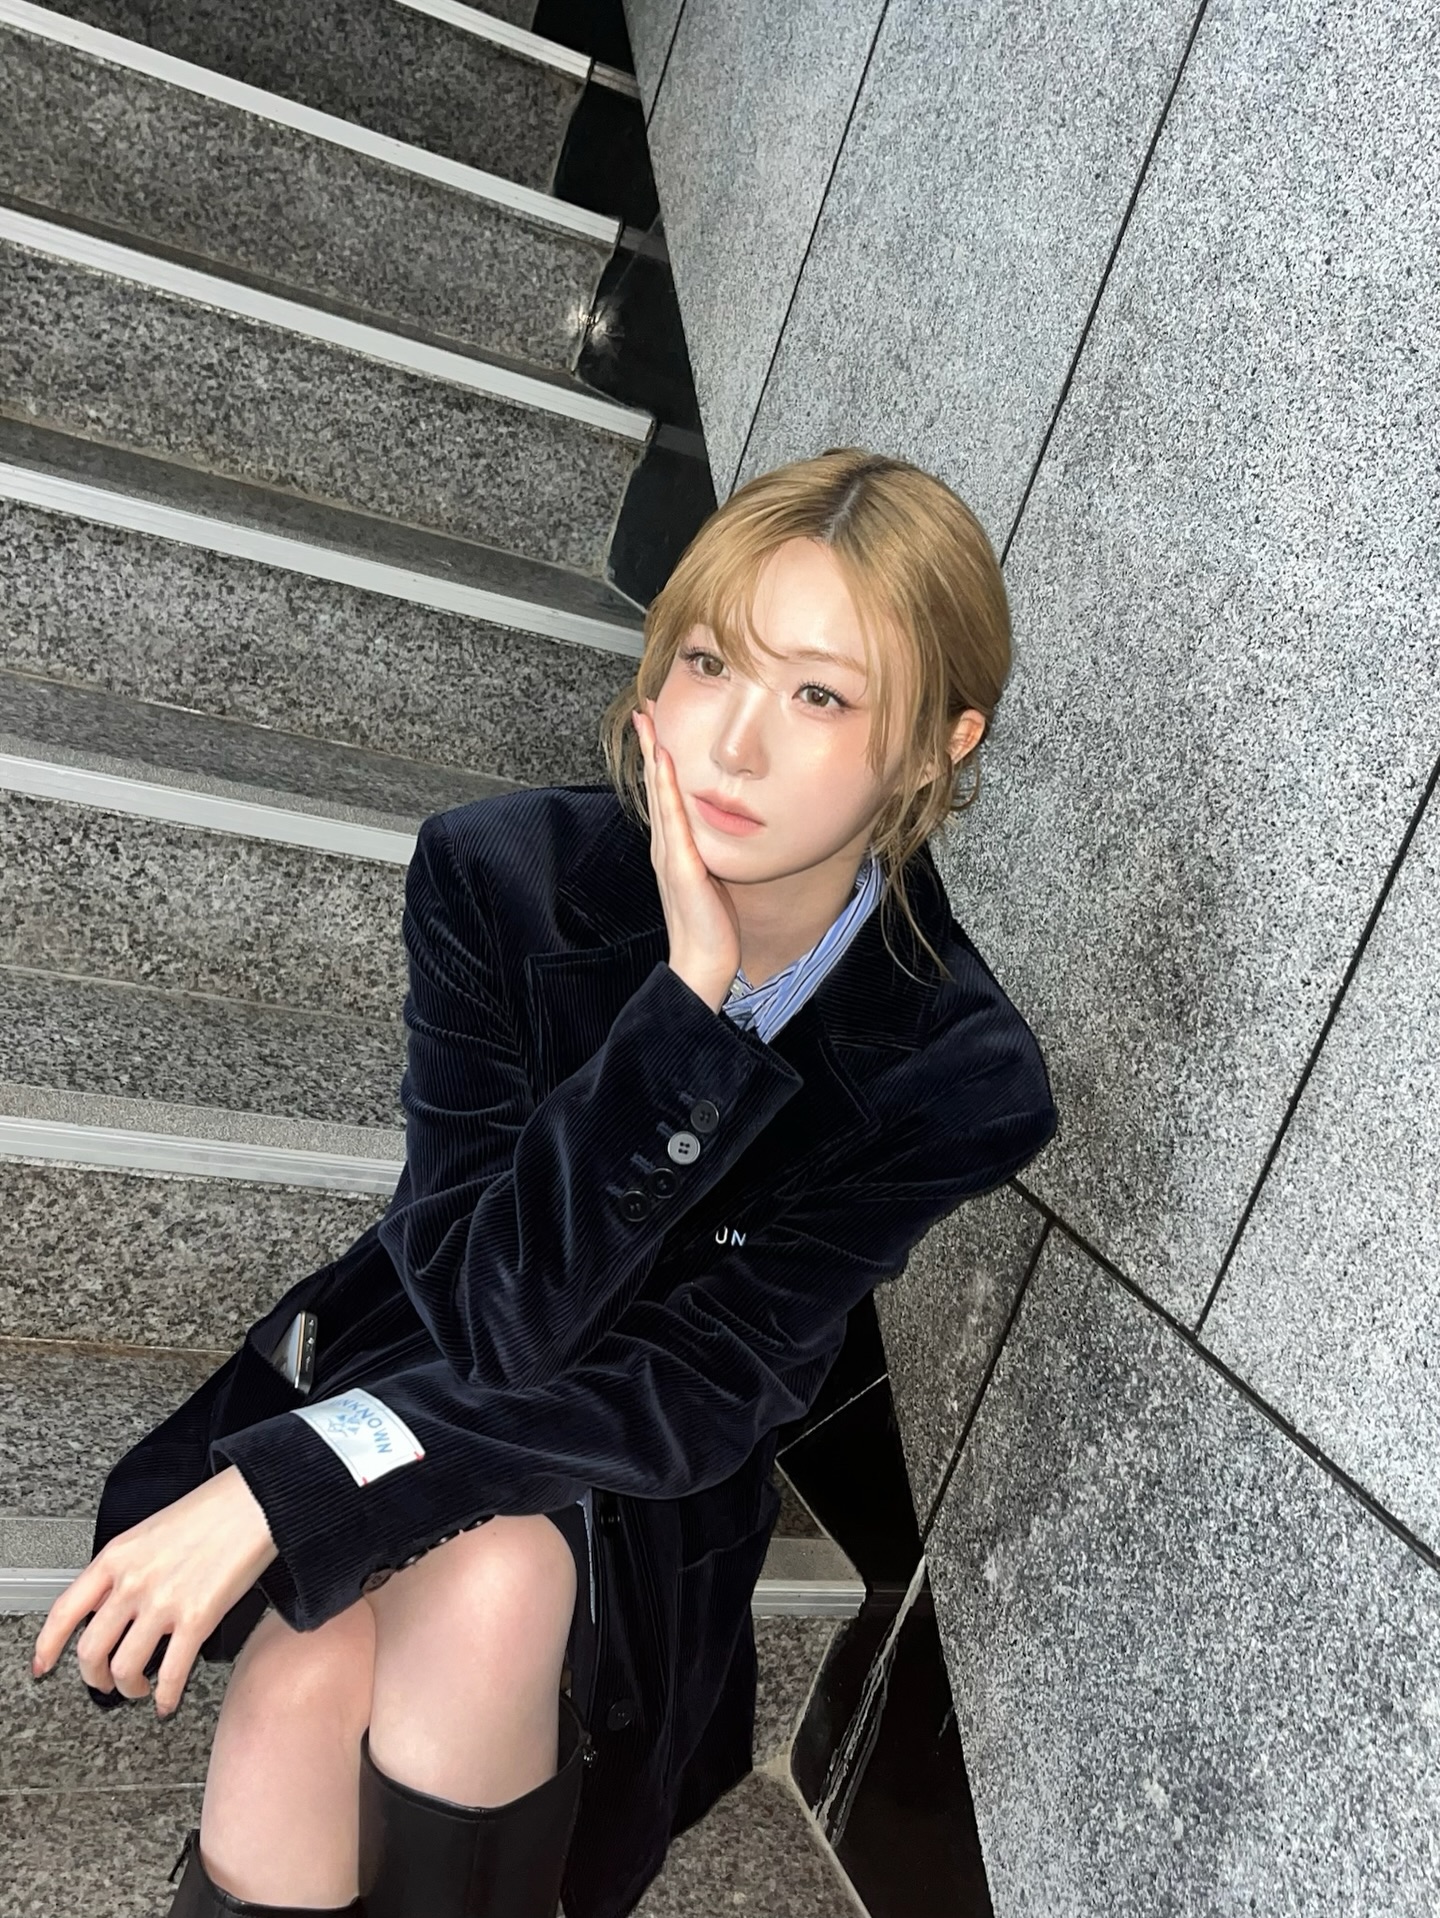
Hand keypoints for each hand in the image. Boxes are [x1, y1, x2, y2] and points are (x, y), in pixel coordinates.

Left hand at [31, 1465, 277, 1716]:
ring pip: (124, 1669)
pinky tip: (167, 1701)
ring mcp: (164, 1603)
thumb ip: (123, 1568)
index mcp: (116, 1557)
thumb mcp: (148, 1531)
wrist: (256, 1500)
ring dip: (129, 1689)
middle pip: (91, 1652)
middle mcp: (133, 1582)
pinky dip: (165, 1697)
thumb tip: (109, 1604)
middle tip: (104, 1684)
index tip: (43, 1666)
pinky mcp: (198, 1619)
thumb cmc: (211, 1510)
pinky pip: (171, 1675)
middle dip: (94, 1678)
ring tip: (139, 1689)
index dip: (47, 1647)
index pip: (64, 1613)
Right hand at [632, 702, 741, 1009]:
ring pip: (660, 794)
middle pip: (655, 784)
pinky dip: (668, 789)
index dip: (659, 755)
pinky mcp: (681, 866)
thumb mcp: (712, 878)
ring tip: (649, 724)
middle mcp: (666, 845)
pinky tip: (665, 766)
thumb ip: (709, 853)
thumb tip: (719, 832)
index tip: (656, 724)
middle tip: (645, 707)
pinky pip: (674, 820)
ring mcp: (670, 854)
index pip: (664, 791)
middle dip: (650, 743)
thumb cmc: (711, 926)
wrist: (704, 962)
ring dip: (654, 755)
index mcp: (673, 847)